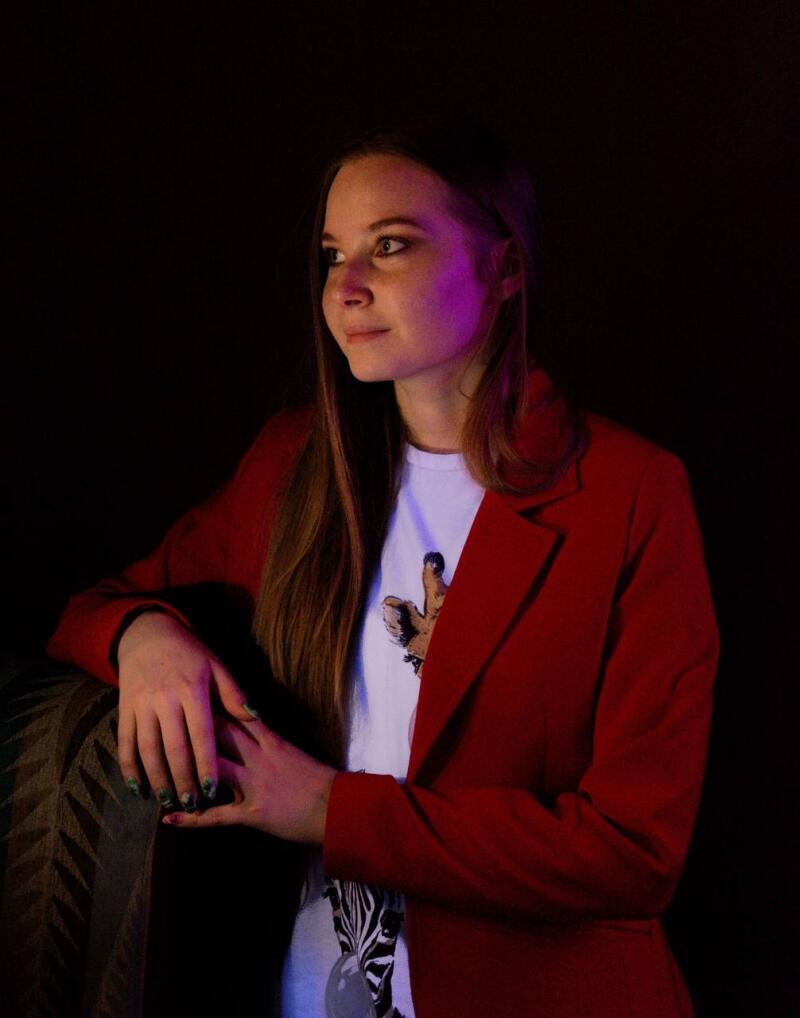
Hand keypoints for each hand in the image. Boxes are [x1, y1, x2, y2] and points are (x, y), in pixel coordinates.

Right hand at [116, 609, 257, 811]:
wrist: (147, 635)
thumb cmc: (189, 654)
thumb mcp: (215, 666)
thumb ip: (234, 694)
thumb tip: (255, 718)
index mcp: (192, 690)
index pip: (202, 734)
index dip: (206, 764)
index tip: (212, 790)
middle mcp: (165, 699)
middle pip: (174, 747)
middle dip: (182, 779)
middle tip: (192, 803)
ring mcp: (142, 704)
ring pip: (147, 749)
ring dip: (157, 778)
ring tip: (168, 800)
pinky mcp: (124, 708)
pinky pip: (125, 742)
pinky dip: (128, 767)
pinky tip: (137, 787)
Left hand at [160, 712, 338, 843]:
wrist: (338, 809)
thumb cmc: (320, 782)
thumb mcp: (294, 754)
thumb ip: (269, 743)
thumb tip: (249, 732)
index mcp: (272, 741)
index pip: (237, 716)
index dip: (211, 705)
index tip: (187, 696)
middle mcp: (260, 758)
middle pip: (221, 735)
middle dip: (191, 728)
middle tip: (162, 720)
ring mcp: (255, 785)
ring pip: (214, 770)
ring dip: (185, 772)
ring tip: (158, 773)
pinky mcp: (254, 813)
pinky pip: (217, 816)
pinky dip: (192, 819)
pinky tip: (169, 819)